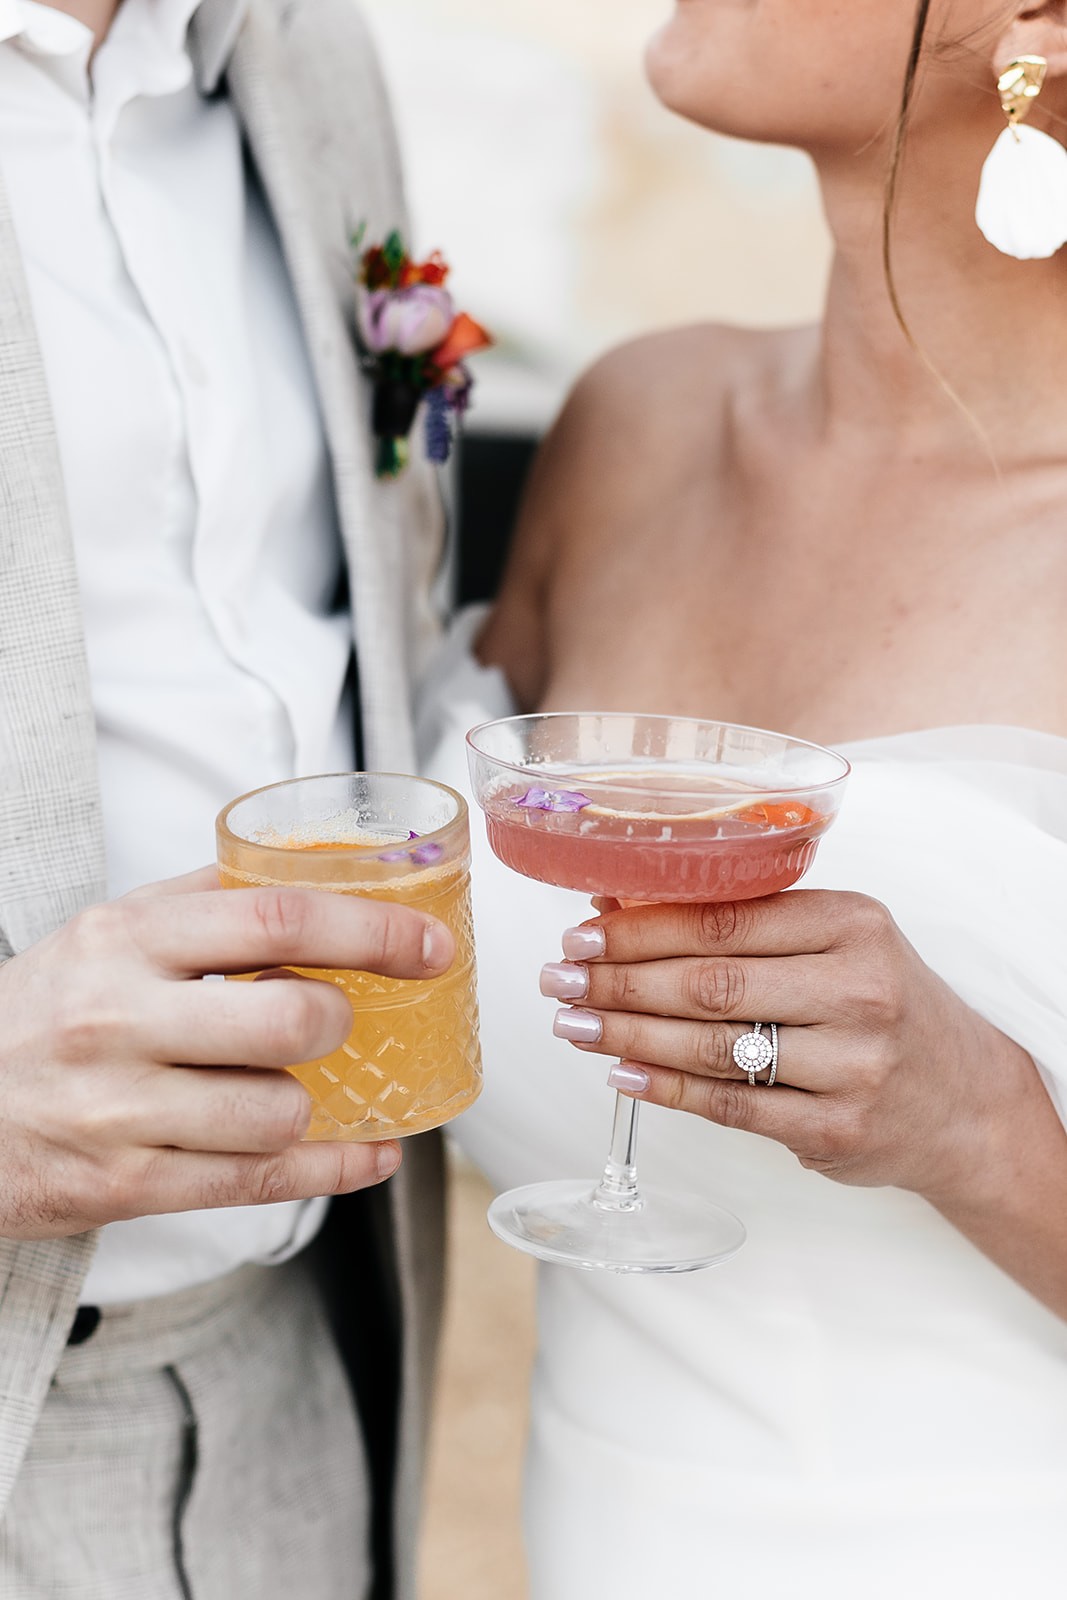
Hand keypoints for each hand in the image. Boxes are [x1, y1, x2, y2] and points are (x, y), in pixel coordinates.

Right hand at [0, 866, 454, 1238]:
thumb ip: (205, 901)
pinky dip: (334, 1169)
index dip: (371, 930)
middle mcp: (122, 1019)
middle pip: (287, 1022)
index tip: (429, 946)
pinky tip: (366, 1152)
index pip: (276, 919)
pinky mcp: (125, 1185)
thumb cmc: (44, 1011)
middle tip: (340, 1020)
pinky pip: (258, 1184)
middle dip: (341, 1022)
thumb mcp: (107, 933)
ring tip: (299, 1087)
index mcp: (129, 938)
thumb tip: (322, 871)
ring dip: (315, 1101)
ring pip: (279, 1113)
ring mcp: (123, 1110)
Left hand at [543, 891, 1033, 1203]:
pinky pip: (731, 1106)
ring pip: (713, 1047)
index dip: (643, 928)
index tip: (582, 931)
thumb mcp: (836, 943)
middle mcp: (858, 989)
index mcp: (853, 924)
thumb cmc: (883, 1005)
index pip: (727, 919)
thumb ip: (744, 924)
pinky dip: (666, 1088)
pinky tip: (621, 1071)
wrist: (966, 1101)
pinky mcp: (838, 1130)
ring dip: (628, 1035)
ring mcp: (852, 1065)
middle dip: (620, 981)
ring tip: (573, 1023)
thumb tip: (620, 905)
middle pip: (711, 982)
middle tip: (559, 979)